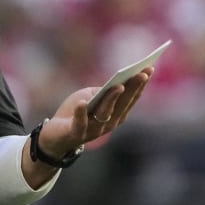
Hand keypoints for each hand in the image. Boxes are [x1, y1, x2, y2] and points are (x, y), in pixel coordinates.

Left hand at [37, 68, 153, 157]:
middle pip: (123, 105)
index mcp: (115, 114)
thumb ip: (103, 92)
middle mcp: (109, 124)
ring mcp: (93, 130)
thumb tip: (117, 84)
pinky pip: (80, 124)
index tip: (149, 69)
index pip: (131, 98)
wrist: (55, 135)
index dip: (140, 85)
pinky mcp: (76, 133)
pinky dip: (81, 114)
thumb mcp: (90, 97)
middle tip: (141, 74)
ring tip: (118, 86)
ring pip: (105, 114)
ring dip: (112, 100)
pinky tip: (82, 103)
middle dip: (133, 88)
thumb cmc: (75, 111)